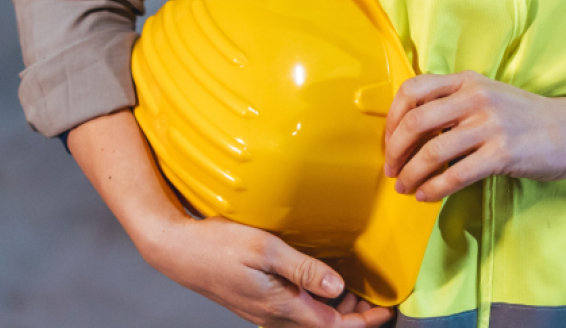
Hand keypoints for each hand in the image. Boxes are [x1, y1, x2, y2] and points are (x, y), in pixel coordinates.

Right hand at [143, 215, 393, 327]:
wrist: (178, 251)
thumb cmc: (220, 246)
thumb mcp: (265, 250)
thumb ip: (303, 269)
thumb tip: (337, 287)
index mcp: (282, 307)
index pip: (333, 327)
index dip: (364, 322)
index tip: (387, 311)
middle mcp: (275, 316)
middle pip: (325, 327)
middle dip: (355, 317)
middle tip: (378, 297)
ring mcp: (266, 312)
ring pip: (311, 320)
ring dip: (337, 311)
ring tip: (359, 290)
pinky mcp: (258, 303)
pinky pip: (297, 311)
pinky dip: (318, 302)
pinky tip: (325, 283)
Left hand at [384, 71, 565, 202]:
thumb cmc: (526, 118)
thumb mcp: (488, 97)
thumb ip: (454, 105)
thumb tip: (412, 131)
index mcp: (467, 80)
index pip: (412, 90)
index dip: (392, 119)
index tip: (389, 143)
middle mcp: (475, 96)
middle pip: (415, 120)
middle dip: (395, 151)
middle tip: (392, 171)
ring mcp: (490, 123)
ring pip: (432, 150)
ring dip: (411, 175)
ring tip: (406, 189)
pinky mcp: (502, 152)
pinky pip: (456, 174)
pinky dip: (435, 189)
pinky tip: (427, 197)